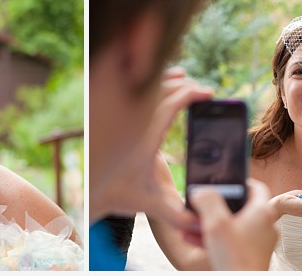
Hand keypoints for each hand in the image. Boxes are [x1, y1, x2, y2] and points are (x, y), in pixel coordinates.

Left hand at [98, 69, 211, 232]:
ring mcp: (126, 117)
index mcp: (145, 139)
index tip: (208, 93)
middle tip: (203, 91)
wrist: (93, 189)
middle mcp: (135, 123)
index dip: (190, 95)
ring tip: (186, 80)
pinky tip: (166, 83)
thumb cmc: (122, 195)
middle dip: (185, 86)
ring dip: (168, 81)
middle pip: (161, 90)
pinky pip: (137, 91)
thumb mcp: (152, 205)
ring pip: (147, 87)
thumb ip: (178, 215)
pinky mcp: (121, 116)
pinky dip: (154, 84)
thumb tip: (202, 222)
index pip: (169, 105)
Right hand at [189, 179, 278, 270]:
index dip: (239, 180)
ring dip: (214, 223)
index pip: (256, 186)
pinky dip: (218, 238)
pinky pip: (233, 241)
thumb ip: (207, 199)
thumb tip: (201, 191)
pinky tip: (198, 239)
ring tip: (194, 224)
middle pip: (241, 207)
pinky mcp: (251, 257)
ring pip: (234, 226)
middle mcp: (265, 227)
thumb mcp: (215, 222)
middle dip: (218, 206)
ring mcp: (259, 244)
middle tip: (203, 205)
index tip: (225, 180)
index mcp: (262, 213)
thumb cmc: (234, 259)